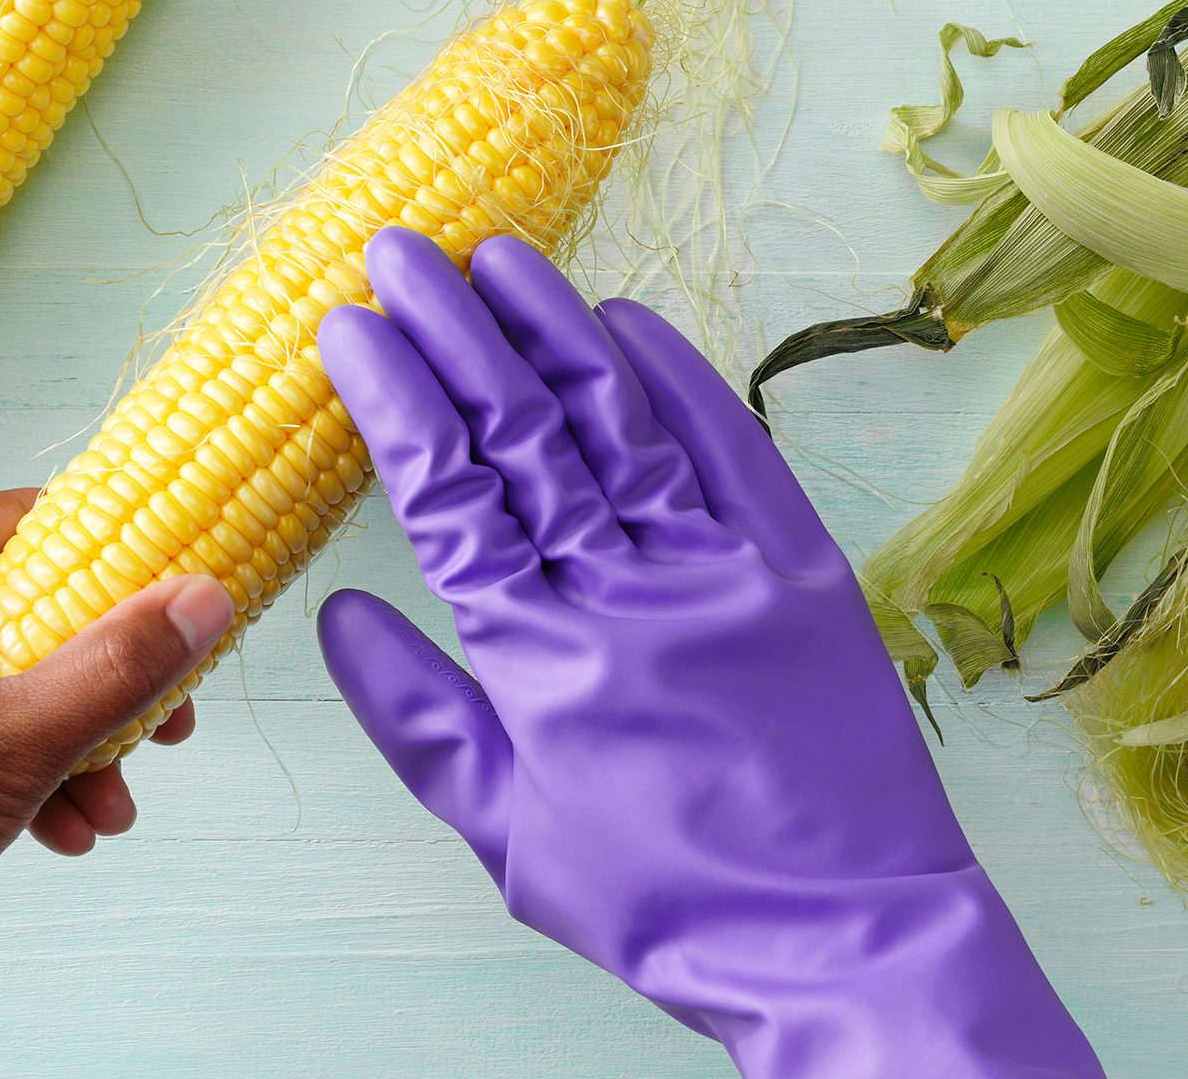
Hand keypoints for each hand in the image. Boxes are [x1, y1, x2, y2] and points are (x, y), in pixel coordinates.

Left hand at [0, 489, 235, 1078]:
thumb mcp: (19, 744)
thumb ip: (120, 666)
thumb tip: (206, 596)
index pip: (22, 516)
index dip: (107, 549)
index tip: (164, 599)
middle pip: (19, 610)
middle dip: (99, 679)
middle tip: (160, 730)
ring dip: (62, 740)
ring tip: (106, 813)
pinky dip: (5, 766)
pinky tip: (49, 833)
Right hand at [315, 231, 1102, 1078]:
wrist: (845, 939)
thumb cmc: (662, 899)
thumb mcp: (508, 836)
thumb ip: (418, 718)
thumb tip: (342, 613)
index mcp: (539, 659)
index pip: (447, 493)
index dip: (396, 398)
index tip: (351, 325)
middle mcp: (627, 593)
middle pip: (523, 430)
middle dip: (454, 329)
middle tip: (403, 248)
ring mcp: (722, 569)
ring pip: (619, 419)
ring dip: (552, 327)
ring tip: (498, 253)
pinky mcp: (802, 567)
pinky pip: (731, 448)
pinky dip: (677, 376)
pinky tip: (626, 319)